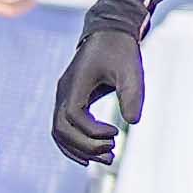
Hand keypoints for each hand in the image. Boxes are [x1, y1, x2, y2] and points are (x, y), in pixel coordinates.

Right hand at [50, 15, 148, 164]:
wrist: (109, 33)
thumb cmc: (121, 51)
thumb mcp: (131, 70)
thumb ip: (132, 95)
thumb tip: (133, 123)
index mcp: (74, 84)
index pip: (73, 116)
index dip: (92, 130)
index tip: (117, 132)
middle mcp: (63, 92)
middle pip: (61, 129)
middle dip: (86, 146)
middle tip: (112, 154)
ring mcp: (63, 97)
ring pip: (59, 132)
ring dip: (80, 149)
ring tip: (108, 159)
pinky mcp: (70, 100)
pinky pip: (63, 128)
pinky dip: (74, 145)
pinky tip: (92, 156)